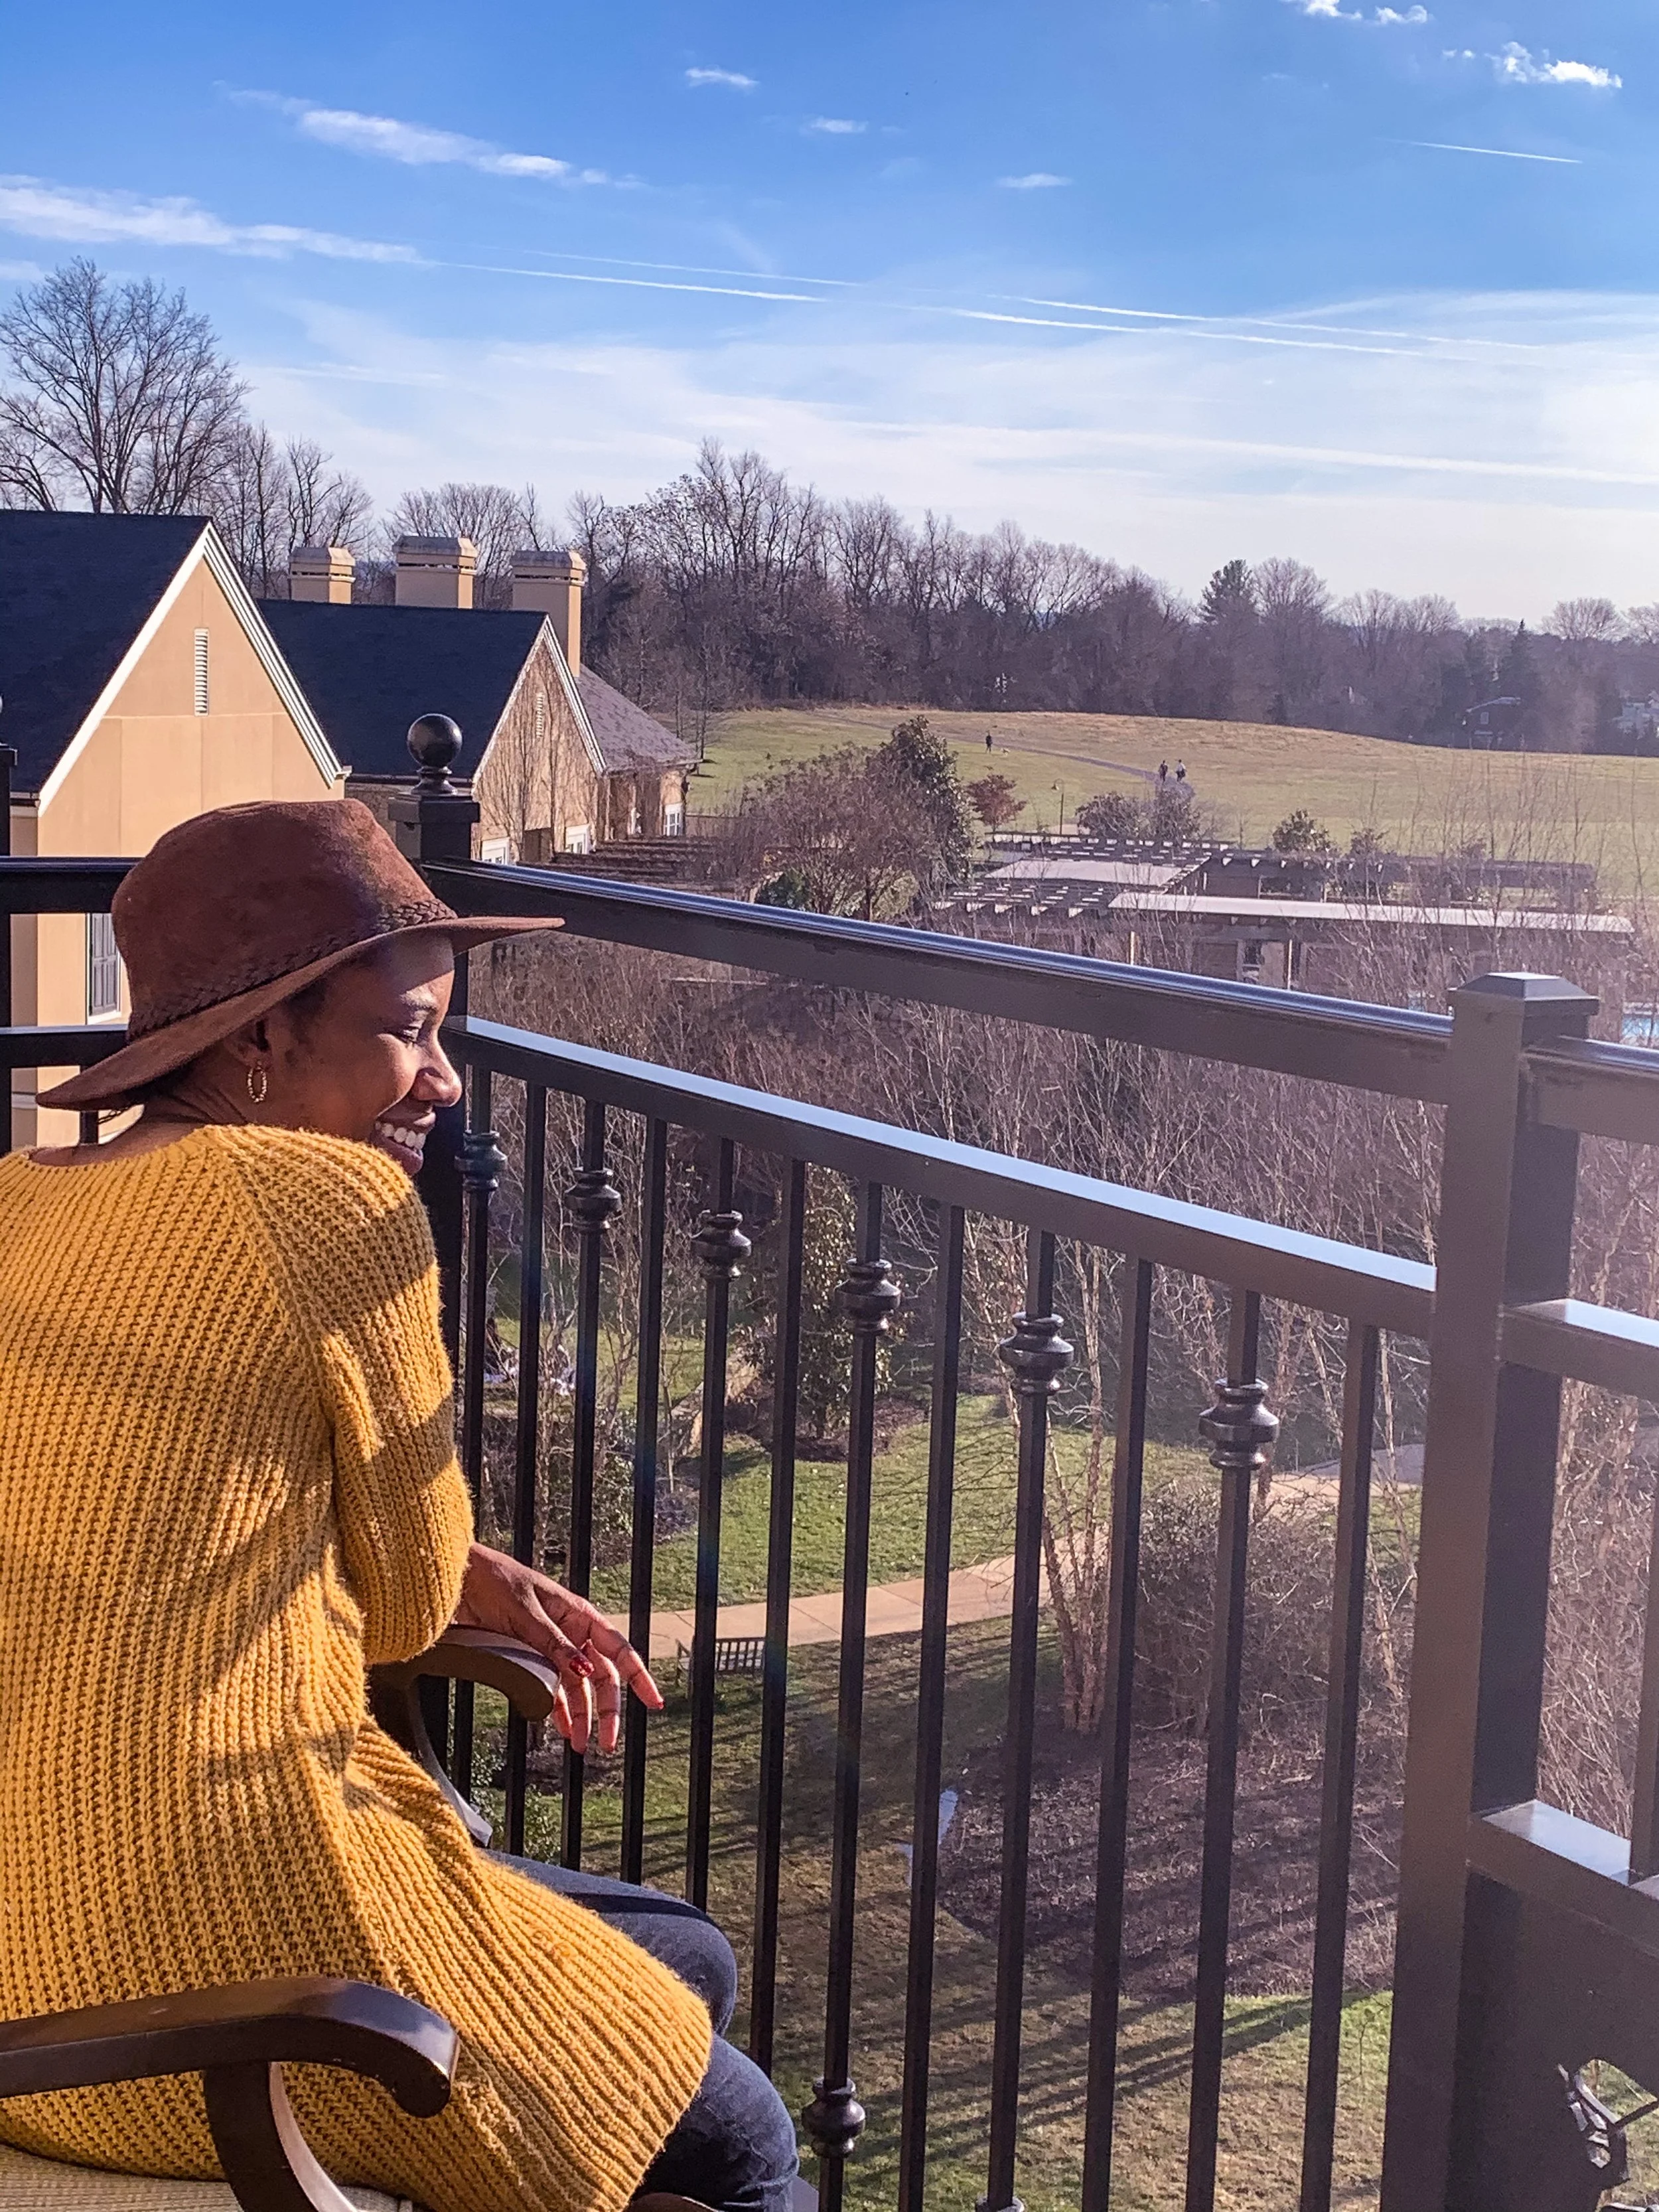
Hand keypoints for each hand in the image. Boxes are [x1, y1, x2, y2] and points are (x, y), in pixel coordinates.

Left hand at [452, 1543, 662, 1754]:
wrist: (457, 1581)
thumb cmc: (495, 1583)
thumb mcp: (526, 1613)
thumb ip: (554, 1644)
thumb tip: (585, 1671)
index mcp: (579, 1614)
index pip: (618, 1650)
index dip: (639, 1677)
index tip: (653, 1702)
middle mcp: (570, 1633)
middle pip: (600, 1677)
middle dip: (607, 1710)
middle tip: (606, 1742)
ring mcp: (551, 1649)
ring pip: (577, 1689)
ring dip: (582, 1718)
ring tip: (581, 1746)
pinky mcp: (529, 1660)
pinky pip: (552, 1691)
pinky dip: (559, 1712)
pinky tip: (563, 1731)